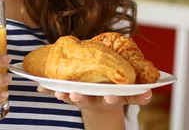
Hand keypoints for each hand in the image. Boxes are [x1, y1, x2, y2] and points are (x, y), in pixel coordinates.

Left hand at [37, 86, 151, 109]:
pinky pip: (55, 91)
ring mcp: (80, 96)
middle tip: (76, 95)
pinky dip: (47, 89)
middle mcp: (94, 98)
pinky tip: (39, 87)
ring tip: (58, 93)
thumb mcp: (125, 93)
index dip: (111, 98)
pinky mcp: (67, 92)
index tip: (110, 97)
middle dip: (82, 98)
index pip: (113, 99)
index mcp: (108, 97)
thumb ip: (137, 94)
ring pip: (71, 97)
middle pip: (88, 100)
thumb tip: (149, 93)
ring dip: (64, 95)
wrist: (98, 100)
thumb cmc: (111, 89)